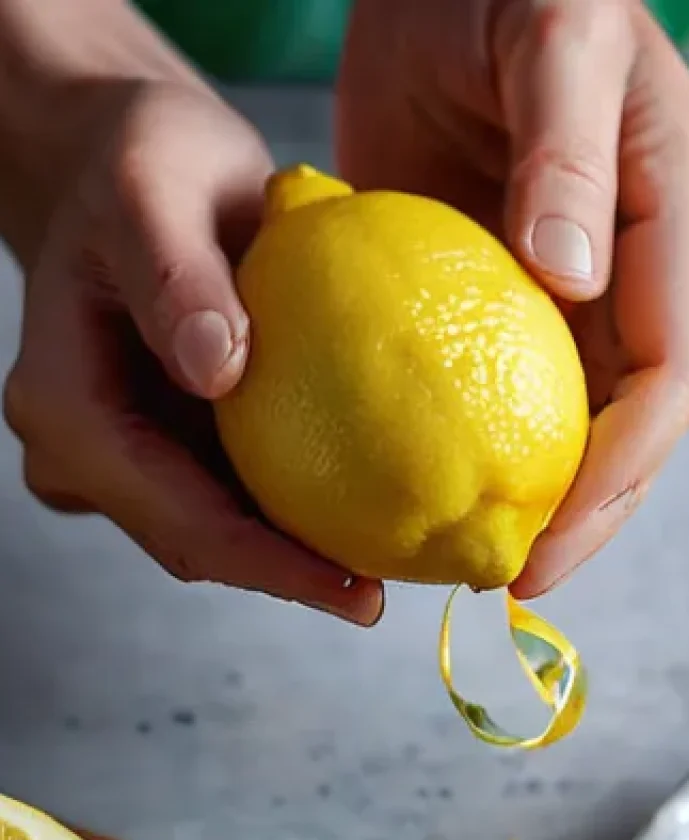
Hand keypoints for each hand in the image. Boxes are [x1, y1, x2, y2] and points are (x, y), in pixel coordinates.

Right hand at [2, 81, 383, 625]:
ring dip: (296, 557)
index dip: (261, 561)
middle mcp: (88, 444)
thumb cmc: (143, 160)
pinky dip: (296, 511)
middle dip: (287, 578)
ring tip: (386, 569)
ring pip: (216, 530)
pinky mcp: (175, 439)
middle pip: (194, 542)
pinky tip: (363, 512)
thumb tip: (217, 371)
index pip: (170, 510)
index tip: (349, 589)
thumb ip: (173, 276)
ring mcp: (131, 448)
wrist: (143, 161)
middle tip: (383, 596)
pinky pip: (236, 493)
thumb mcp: (153, 190)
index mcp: (66, 400)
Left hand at [336, 0, 688, 598]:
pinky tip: (470, 490)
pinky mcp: (549, 293)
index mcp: (687, 207)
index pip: (676, 370)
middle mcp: (664, 260)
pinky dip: (515, 449)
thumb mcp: (547, 37)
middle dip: (595, 508)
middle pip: (651, 418)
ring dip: (562, 497)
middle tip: (517, 578)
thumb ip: (569, 150)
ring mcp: (610, 282)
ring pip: (604, 418)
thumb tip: (575, 280)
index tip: (546, 538)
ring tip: (499, 560)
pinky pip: (542, 388)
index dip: (620, 467)